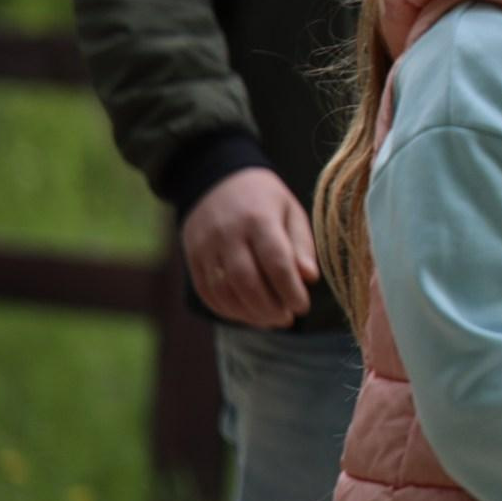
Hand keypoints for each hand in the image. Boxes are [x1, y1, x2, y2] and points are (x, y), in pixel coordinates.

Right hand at [180, 166, 317, 327]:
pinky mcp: (192, 257)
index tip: (303, 307)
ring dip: (248, 313)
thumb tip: (309, 278)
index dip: (290, 289)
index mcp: (259, 218)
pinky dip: (227, 309)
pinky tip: (247, 315)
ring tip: (271, 321)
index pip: (275, 261)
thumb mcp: (291, 211)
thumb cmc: (264, 199)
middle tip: (288, 319)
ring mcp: (205, 246)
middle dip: (269, 307)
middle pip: (246, 280)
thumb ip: (301, 245)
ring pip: (224, 290)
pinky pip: (207, 291)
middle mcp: (228, 233)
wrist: (217, 180)